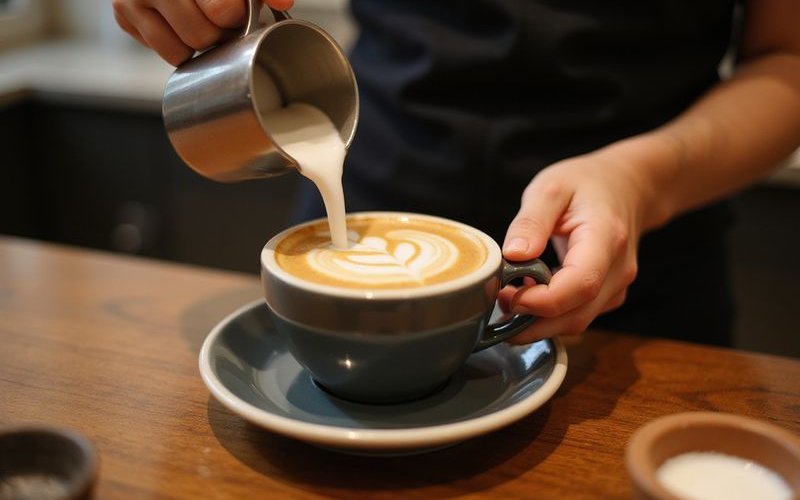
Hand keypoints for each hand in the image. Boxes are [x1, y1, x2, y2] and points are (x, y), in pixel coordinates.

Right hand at [113, 0, 294, 64]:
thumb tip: (283, 3)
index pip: (222, 11)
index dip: (234, 17)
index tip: (235, 12)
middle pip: (202, 36)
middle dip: (217, 33)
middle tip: (220, 21)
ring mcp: (133, 0)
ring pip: (180, 51)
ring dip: (197, 44)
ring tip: (202, 23)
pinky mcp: (124, 16)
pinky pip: (163, 52)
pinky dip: (177, 45)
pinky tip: (181, 25)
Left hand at [499, 150, 648, 341]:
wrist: (626, 186)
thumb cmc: (586, 183)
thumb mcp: (551, 188)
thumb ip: (531, 222)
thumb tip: (512, 255)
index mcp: (606, 238)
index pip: (580, 284)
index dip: (540, 300)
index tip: (507, 294)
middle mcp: (618, 269)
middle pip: (576, 315)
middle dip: (532, 321)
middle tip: (497, 303)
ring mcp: (617, 286)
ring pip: (576, 322)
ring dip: (538, 322)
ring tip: (507, 300)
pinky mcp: (608, 295)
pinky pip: (578, 315)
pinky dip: (550, 316)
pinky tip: (528, 297)